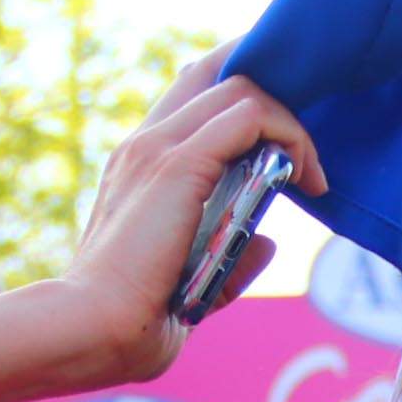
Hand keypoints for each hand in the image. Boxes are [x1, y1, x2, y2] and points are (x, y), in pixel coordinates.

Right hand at [42, 63, 325, 388]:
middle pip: (213, 72)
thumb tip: (269, 243)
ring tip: (312, 173)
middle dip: (271, 84)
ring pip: (239, 90)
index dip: (242, 95)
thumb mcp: (192, 284)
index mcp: (140, 167)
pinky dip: (289, 136)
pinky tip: (309, 179)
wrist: (88, 329)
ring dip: (289, 122)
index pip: (191, 96)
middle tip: (310, 131)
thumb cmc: (130, 324)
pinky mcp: (179, 165)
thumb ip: (230, 259)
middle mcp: (146, 145)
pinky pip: (250, 118)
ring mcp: (158, 148)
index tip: (285, 133)